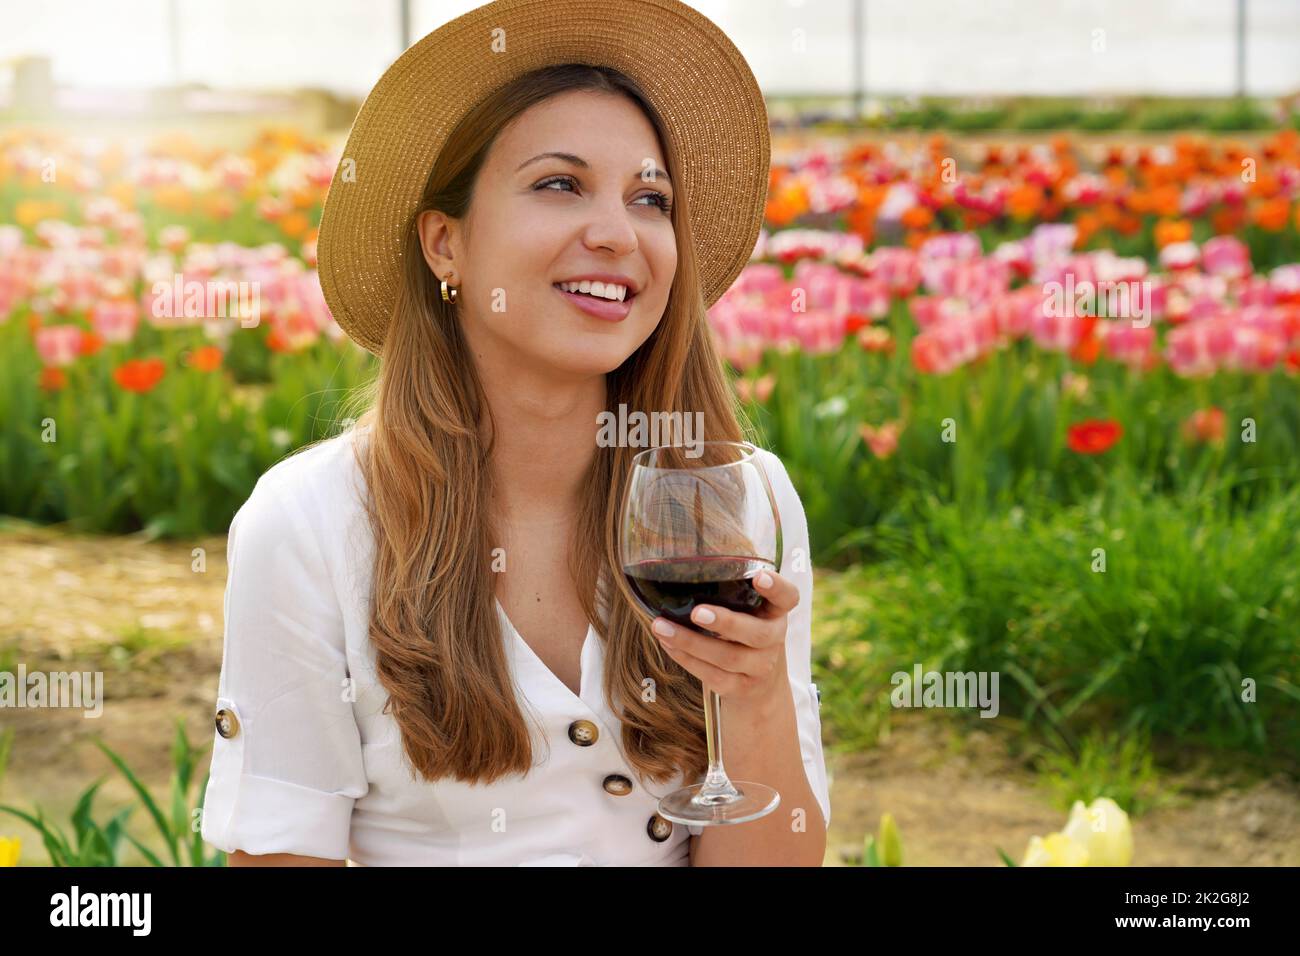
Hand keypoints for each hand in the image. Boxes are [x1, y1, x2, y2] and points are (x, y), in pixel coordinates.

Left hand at [650, 569, 798, 707]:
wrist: (762, 689)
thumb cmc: (746, 636)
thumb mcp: (751, 613)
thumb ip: (733, 593)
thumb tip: (683, 567)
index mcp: (777, 613)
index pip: (788, 598)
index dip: (776, 588)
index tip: (759, 577)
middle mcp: (774, 640)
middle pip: (757, 633)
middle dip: (726, 623)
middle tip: (697, 613)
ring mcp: (759, 667)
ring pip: (727, 657)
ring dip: (690, 642)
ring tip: (661, 627)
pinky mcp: (740, 688)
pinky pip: (712, 675)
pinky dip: (686, 658)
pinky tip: (667, 644)